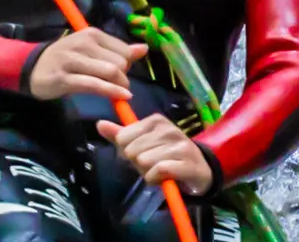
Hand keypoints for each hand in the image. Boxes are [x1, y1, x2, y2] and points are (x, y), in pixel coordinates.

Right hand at [27, 28, 146, 100]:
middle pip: (119, 62)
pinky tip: (120, 97)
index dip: (128, 64)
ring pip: (109, 72)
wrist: (32, 67)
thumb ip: (117, 49)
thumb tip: (144, 49)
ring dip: (119, 86)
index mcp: (92, 34)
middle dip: (123, 76)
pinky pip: (94, 85)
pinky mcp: (65, 79)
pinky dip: (111, 91)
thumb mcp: (91, 49)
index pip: (123, 50)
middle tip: (117, 83)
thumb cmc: (66, 58)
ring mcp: (73, 61)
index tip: (122, 72)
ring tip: (120, 92)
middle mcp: (83, 44)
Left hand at [97, 115, 213, 195]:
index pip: (123, 137)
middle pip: (132, 150)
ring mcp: (180, 145)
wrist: (199, 170)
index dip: (126, 150)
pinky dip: (156, 178)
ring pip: (145, 161)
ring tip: (158, 171)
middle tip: (151, 164)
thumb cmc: (165, 156)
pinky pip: (159, 170)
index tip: (139, 153)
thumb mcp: (141, 145)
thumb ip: (120, 135)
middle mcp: (168, 129)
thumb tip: (99, 124)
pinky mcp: (187, 162)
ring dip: (148, 173)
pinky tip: (163, 178)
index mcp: (156, 121)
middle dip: (137, 163)